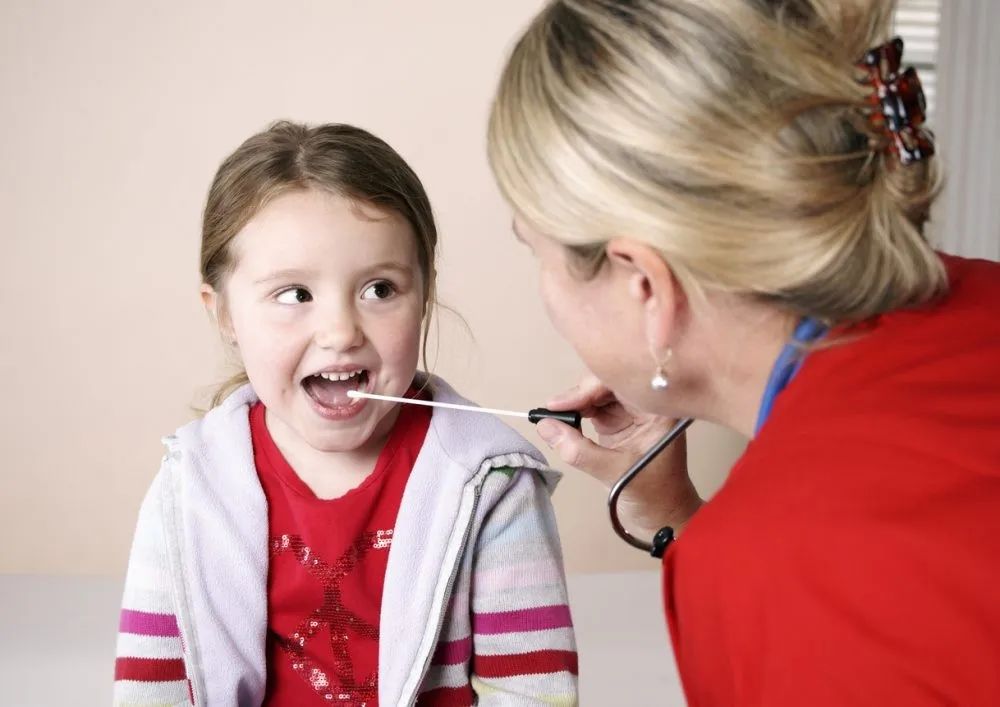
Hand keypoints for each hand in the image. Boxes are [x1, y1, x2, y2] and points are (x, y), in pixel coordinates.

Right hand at [536, 374, 702, 536]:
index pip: (620, 383)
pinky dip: (577, 413)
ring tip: (555, 416)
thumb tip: (545, 426)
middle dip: (579, 395)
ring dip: (576, 404)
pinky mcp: (621, 423)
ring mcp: (633, 412)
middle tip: (553, 411)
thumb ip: (578, 450)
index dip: (587, 389)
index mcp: (659, 409)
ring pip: (598, 395)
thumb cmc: (653, 496)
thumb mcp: (613, 472)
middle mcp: (647, 404)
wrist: (663, 516)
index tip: (559, 404)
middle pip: (608, 384)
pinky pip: (595, 409)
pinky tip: (565, 421)